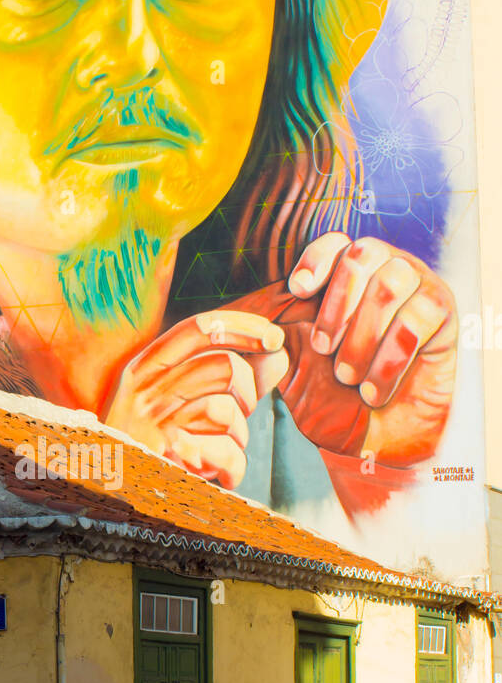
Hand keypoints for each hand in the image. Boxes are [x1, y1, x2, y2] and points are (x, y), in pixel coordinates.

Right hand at [101, 310, 288, 486]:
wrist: (119, 492)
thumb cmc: (159, 444)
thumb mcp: (184, 401)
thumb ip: (230, 376)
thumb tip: (278, 353)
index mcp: (145, 368)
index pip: (201, 328)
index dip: (245, 327)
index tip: (275, 338)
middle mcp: (146, 390)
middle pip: (226, 368)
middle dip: (248, 395)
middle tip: (235, 419)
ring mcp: (155, 424)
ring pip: (227, 411)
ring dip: (238, 436)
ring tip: (218, 450)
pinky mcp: (169, 459)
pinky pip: (226, 452)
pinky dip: (234, 467)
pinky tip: (221, 475)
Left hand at [229, 234, 456, 465]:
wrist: (376, 439)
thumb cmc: (334, 399)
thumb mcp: (294, 368)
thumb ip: (275, 337)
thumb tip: (239, 317)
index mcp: (348, 276)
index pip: (335, 243)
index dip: (316, 260)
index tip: (296, 293)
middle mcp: (385, 270)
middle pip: (363, 255)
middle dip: (336, 307)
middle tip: (323, 350)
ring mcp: (419, 287)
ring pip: (391, 285)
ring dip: (363, 338)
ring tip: (349, 378)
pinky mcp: (443, 313)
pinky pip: (418, 318)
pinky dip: (391, 359)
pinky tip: (375, 390)